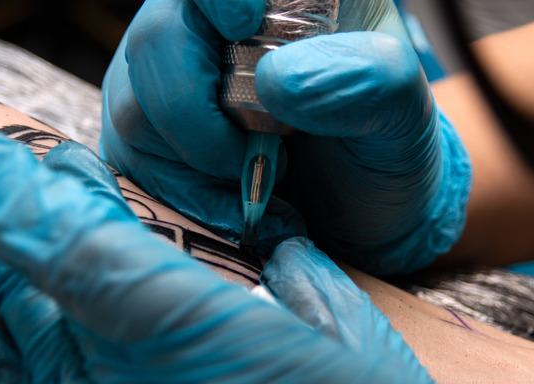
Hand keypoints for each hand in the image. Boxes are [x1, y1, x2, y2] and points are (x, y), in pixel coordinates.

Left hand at [0, 127, 485, 383]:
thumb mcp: (344, 333)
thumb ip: (291, 273)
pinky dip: (1, 377)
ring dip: (9, 290)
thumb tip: (268, 240)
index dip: (25, 199)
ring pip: (32, 354)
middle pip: (47, 298)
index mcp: (201, 343)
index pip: (80, 253)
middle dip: (20, 232)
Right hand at [101, 0, 470, 275]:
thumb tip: (277, 81)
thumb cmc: (383, 153)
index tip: (241, 23)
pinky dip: (181, 190)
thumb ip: (365, 81)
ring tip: (261, 185)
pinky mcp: (153, 124)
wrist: (360, 210)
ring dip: (196, 163)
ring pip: (134, 102)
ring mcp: (177, 73)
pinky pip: (131, 152)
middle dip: (203, 116)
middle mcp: (215, 24)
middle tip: (270, 159)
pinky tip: (231, 201)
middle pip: (156, 37)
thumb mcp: (402, 115)